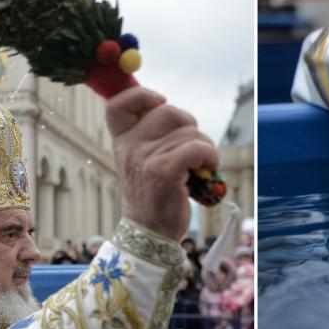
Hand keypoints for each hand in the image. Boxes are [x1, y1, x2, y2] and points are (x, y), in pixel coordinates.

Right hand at [106, 87, 218, 240]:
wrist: (150, 234)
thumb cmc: (154, 195)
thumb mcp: (142, 162)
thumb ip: (150, 136)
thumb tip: (171, 110)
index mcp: (122, 141)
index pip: (118, 104)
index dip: (141, 95)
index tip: (159, 101)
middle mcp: (130, 146)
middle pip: (170, 112)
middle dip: (190, 126)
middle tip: (193, 149)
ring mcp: (146, 158)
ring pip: (191, 133)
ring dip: (205, 149)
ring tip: (200, 167)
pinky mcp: (165, 170)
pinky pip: (197, 148)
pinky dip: (210, 157)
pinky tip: (208, 170)